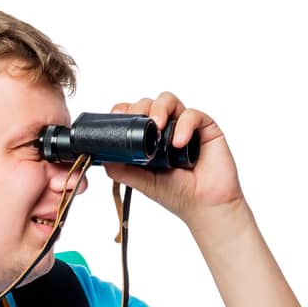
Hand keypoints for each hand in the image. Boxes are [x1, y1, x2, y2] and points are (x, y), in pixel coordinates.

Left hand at [104, 92, 243, 226]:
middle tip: (138, 123)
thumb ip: (122, 170)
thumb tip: (102, 157)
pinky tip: (179, 143)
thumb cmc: (177, 194)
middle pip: (148, 103)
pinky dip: (184, 124)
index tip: (117, 118)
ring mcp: (184, 126)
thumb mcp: (142, 183)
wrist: (205, 206)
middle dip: (139, 108)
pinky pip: (192, 114)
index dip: (124, 111)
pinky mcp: (205, 127)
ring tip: (157, 125)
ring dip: (159, 108)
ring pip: (168, 100)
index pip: (132, 115)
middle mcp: (165, 129)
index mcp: (147, 140)